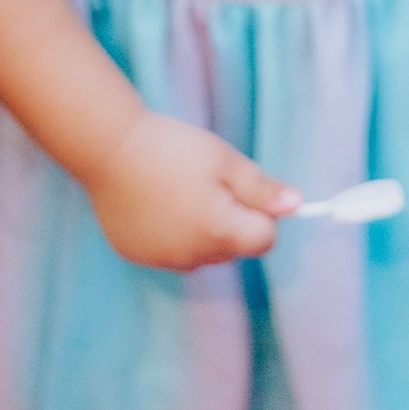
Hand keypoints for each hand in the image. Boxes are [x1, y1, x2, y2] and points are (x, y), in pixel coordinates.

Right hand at [85, 109, 301, 271]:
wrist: (110, 149)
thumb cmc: (173, 149)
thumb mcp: (225, 160)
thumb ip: (262, 189)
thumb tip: (298, 206)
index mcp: (219, 233)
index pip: (264, 240)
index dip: (261, 213)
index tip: (242, 187)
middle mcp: (192, 257)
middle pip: (233, 249)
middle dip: (231, 221)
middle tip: (208, 182)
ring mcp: (162, 261)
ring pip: (201, 253)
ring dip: (201, 230)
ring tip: (179, 189)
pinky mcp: (137, 256)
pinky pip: (170, 252)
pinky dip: (171, 233)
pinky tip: (156, 202)